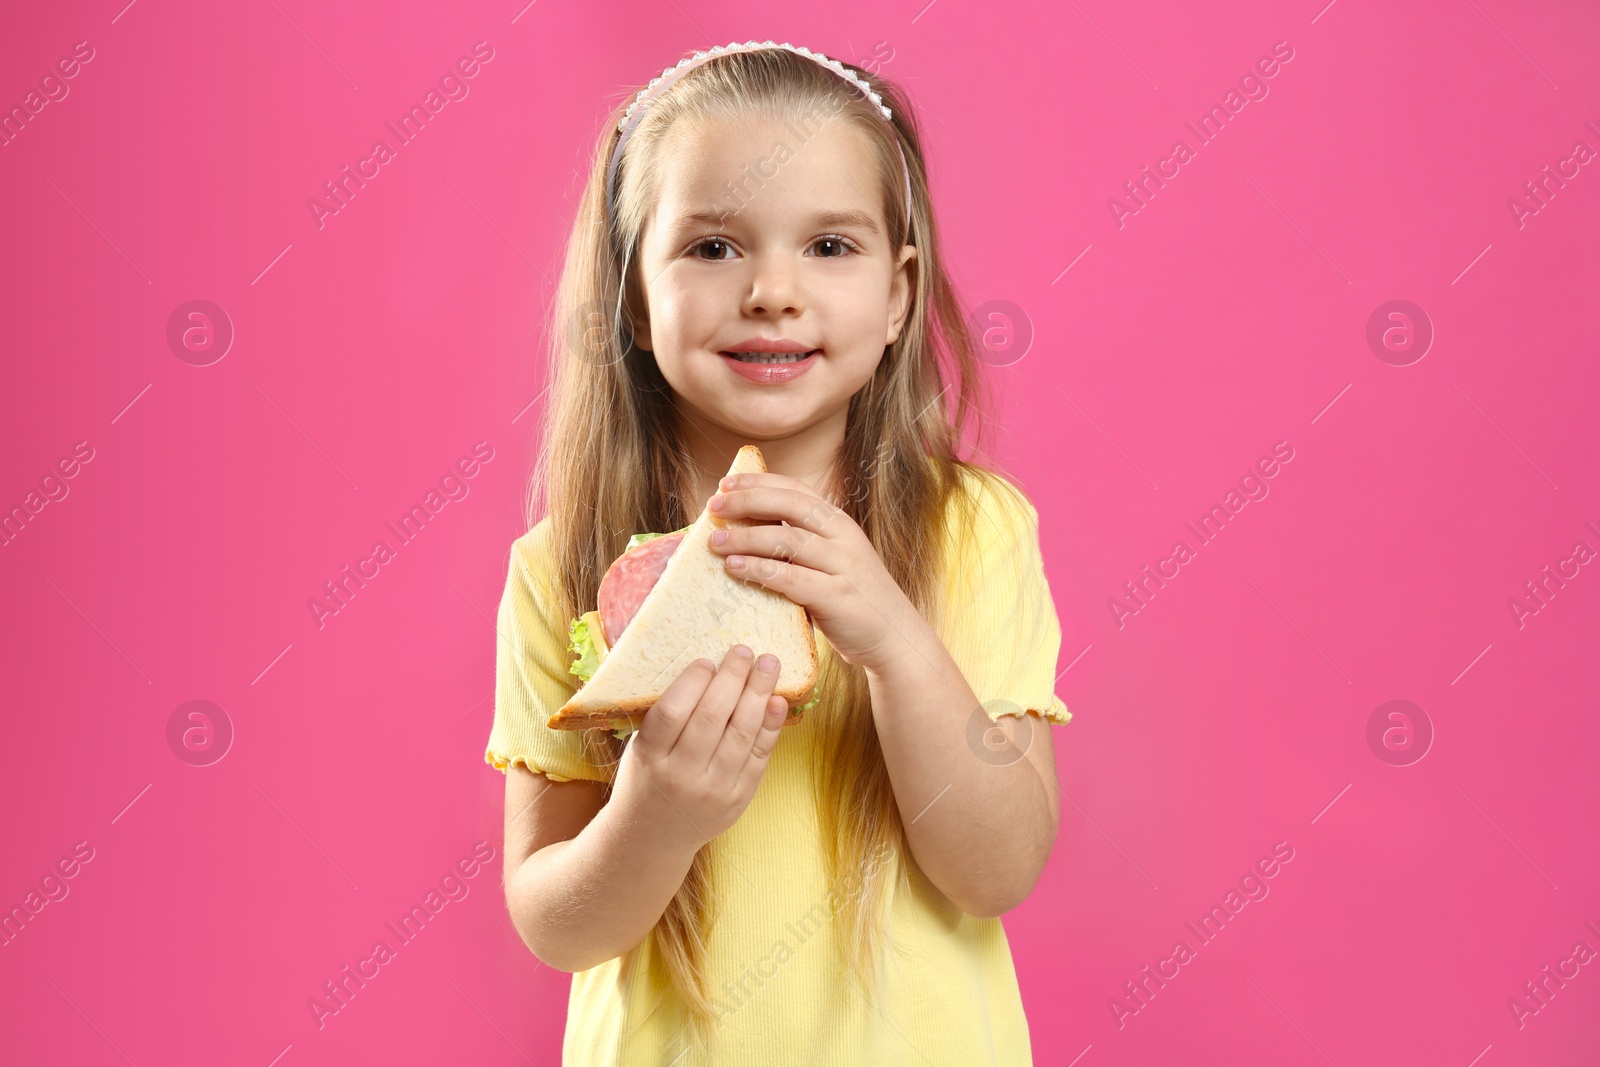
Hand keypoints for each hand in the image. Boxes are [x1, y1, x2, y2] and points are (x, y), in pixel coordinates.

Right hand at [610, 645, 787, 850]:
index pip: (673, 712)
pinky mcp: (738, 800)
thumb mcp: (641, 748)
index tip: (708, 659)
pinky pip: (758, 757)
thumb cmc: (647, 779)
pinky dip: (771, 726)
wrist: (653, 837)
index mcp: (650, 757)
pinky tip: (778, 701)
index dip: (693, 682)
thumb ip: (666, 715)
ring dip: (758, 694)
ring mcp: (713, 790)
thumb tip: (707, 665)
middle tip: (744, 650)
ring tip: (769, 664)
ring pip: (740, 734)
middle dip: (732, 678)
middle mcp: (681, 775)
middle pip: (711, 718)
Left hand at [707, 471, 915, 670]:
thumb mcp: (832, 560)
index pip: (795, 489)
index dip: (759, 482)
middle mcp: (842, 537)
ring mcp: (842, 565)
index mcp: (838, 523)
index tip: (726, 483)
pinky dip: (759, 570)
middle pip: (788, 505)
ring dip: (745, 537)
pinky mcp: (837, 596)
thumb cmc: (853, 598)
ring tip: (716, 541)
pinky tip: (735, 568)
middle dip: (747, 501)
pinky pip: (791, 577)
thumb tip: (748, 530)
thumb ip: (801, 544)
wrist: (895, 637)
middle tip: (713, 505)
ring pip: (786, 539)